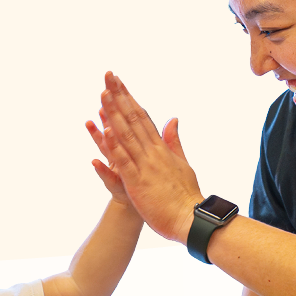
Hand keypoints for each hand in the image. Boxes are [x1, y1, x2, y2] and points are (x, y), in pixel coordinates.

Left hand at [85, 72, 205, 243]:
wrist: (192, 219)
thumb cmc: (186, 195)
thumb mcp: (182, 163)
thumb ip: (174, 141)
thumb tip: (173, 119)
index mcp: (162, 148)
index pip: (143, 118)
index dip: (130, 99)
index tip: (119, 83)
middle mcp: (153, 152)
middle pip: (133, 119)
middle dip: (120, 96)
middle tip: (108, 76)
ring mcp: (145, 166)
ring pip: (126, 135)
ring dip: (114, 113)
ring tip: (103, 93)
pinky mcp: (138, 182)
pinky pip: (124, 161)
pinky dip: (114, 145)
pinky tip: (106, 129)